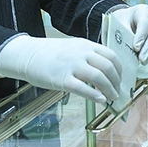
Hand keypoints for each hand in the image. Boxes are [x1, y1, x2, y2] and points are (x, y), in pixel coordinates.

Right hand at [0, 35, 121, 103]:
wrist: (27, 55)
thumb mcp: (73, 47)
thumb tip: (104, 71)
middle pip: (108, 67)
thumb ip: (88, 56)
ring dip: (109, 90)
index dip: (119, 69)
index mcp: (86, 45)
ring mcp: (72, 66)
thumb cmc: (50, 54)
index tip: (120, 79)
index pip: (111, 56)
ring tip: (112, 98)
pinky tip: (100, 101)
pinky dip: (95, 96)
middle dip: (117, 82)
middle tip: (118, 92)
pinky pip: (83, 89)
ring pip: (99, 78)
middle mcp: (82, 53)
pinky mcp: (62, 79)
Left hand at [112, 4, 147, 63]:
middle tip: (141, 59)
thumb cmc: (123, 21)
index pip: (145, 23)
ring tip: (144, 62)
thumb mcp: (119, 22)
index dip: (141, 36)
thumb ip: (123, 33)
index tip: (136, 48)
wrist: (128, 18)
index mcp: (143, 11)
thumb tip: (124, 49)